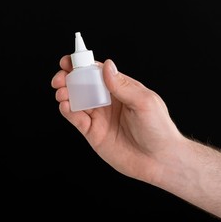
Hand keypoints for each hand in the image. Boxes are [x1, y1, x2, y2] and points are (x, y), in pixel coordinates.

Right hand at [51, 55, 185, 183]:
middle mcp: (108, 102)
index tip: (70, 60)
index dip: (82, 65)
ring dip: (65, 93)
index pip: (98, 72)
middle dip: (68, 78)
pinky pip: (76, 119)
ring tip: (62, 92)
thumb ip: (123, 85)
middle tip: (61, 78)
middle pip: (82, 85)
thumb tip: (107, 66)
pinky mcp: (93, 133)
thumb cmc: (159, 130)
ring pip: (76, 100)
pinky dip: (68, 111)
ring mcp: (100, 117)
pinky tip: (66, 106)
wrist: (159, 161)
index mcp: (121, 89)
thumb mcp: (145, 102)